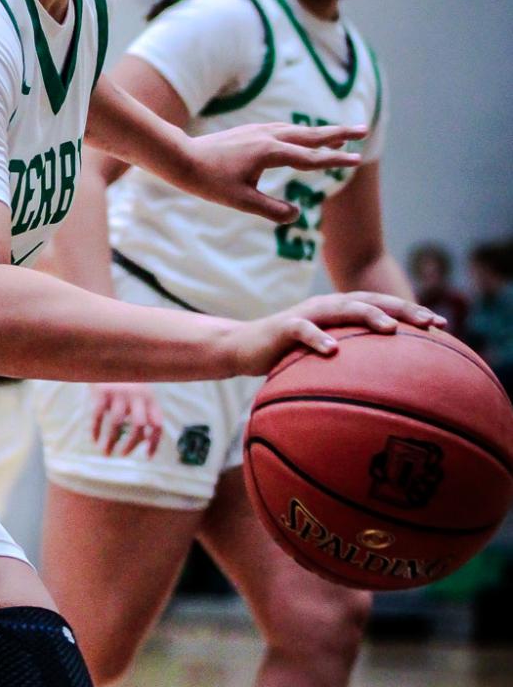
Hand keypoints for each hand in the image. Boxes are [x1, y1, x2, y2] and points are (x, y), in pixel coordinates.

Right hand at [91, 384, 163, 457]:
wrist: (106, 355)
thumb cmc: (124, 379)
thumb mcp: (139, 391)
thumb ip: (144, 411)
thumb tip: (143, 440)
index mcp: (150, 398)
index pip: (156, 424)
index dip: (153, 442)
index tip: (147, 457)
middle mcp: (137, 395)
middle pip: (138, 426)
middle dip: (131, 444)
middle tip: (122, 454)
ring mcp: (118, 393)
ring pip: (116, 423)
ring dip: (110, 441)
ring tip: (105, 453)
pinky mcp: (101, 392)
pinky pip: (97, 416)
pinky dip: (95, 430)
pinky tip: (93, 440)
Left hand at [179, 123, 365, 222]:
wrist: (182, 158)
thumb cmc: (210, 182)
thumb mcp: (241, 202)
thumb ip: (271, 210)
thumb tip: (296, 215)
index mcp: (270, 152)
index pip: (310, 158)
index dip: (335, 161)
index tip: (357, 160)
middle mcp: (268, 136)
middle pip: (311, 134)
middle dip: (339, 134)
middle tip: (364, 130)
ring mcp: (260, 131)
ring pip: (299, 130)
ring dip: (321, 132)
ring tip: (341, 136)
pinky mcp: (252, 131)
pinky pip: (285, 129)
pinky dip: (301, 132)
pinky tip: (304, 137)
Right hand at [226, 291, 444, 377]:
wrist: (242, 347)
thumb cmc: (288, 354)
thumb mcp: (324, 355)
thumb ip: (352, 361)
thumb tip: (390, 385)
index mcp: (341, 310)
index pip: (383, 305)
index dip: (412, 311)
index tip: (443, 325)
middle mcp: (328, 306)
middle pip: (371, 300)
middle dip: (402, 309)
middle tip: (430, 323)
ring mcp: (307, 314)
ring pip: (343, 308)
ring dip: (368, 316)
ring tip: (390, 329)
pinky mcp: (284, 327)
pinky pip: (303, 330)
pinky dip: (318, 337)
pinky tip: (333, 350)